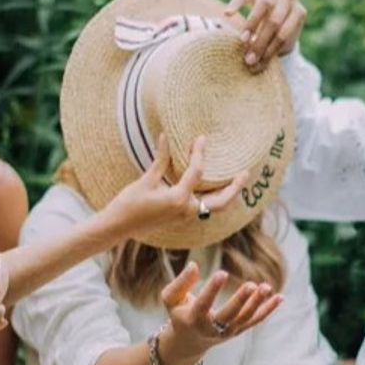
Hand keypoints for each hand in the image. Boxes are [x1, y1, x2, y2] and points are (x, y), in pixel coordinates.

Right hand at [103, 135, 246, 238]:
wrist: (117, 227)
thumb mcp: (146, 180)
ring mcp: (184, 217)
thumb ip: (161, 160)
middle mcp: (186, 210)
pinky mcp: (180, 219)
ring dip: (227, 196)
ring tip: (237, 181)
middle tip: (246, 173)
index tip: (202, 139)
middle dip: (235, 187)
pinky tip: (215, 189)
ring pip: (215, 208)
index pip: (196, 172)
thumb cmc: (128, 204)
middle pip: (221, 201)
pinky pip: (204, 209)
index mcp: (178, 199)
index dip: (199, 153)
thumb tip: (166, 137)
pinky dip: (214, 200)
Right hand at [156, 261, 282, 364]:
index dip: (212, 289)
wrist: (189, 342)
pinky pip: (255, 320)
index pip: (203, 304)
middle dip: (241, 301)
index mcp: (193, 319)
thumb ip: (180, 282)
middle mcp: (212, 328)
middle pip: (229, 315)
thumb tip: (194, 264)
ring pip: (245, 318)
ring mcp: (228, 331)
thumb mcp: (171, 299)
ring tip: (267, 287)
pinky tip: (280, 297)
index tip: (221, 273)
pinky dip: (268, 310)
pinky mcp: (239, 330)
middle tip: (253, 285)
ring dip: (257, 304)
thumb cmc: (179, 314)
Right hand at [224, 0, 306, 72]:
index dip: (270, 50)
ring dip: (252, 24)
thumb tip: (253, 67)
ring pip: (264, 4)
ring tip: (242, 40)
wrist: (279, 12)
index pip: (284, 33)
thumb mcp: (281, 43)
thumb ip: (271, 51)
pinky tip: (228, 14)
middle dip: (260, 42)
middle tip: (248, 58)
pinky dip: (236, 4)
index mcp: (298, 13)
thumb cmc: (279, 34)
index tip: (256, 63)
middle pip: (274, 21)